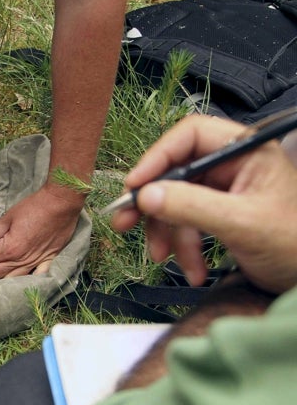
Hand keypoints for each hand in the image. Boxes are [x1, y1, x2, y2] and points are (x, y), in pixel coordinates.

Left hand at [0, 183, 82, 279]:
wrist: (61, 204)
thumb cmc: (35, 207)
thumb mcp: (9, 216)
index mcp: (9, 248)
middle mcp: (21, 260)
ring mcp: (35, 263)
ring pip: (11, 280)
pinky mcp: (48, 261)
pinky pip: (36, 278)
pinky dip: (25, 281)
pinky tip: (18, 279)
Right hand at [112, 115, 296, 292]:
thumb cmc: (295, 245)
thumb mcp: (242, 224)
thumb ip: (193, 206)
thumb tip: (146, 195)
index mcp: (246, 150)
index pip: (190, 136)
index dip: (158, 157)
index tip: (136, 185)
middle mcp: (232, 165)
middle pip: (175, 171)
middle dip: (152, 203)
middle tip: (125, 221)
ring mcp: (223, 191)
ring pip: (175, 202)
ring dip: (166, 233)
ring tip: (162, 257)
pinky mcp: (218, 215)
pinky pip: (185, 223)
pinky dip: (182, 247)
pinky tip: (192, 268)